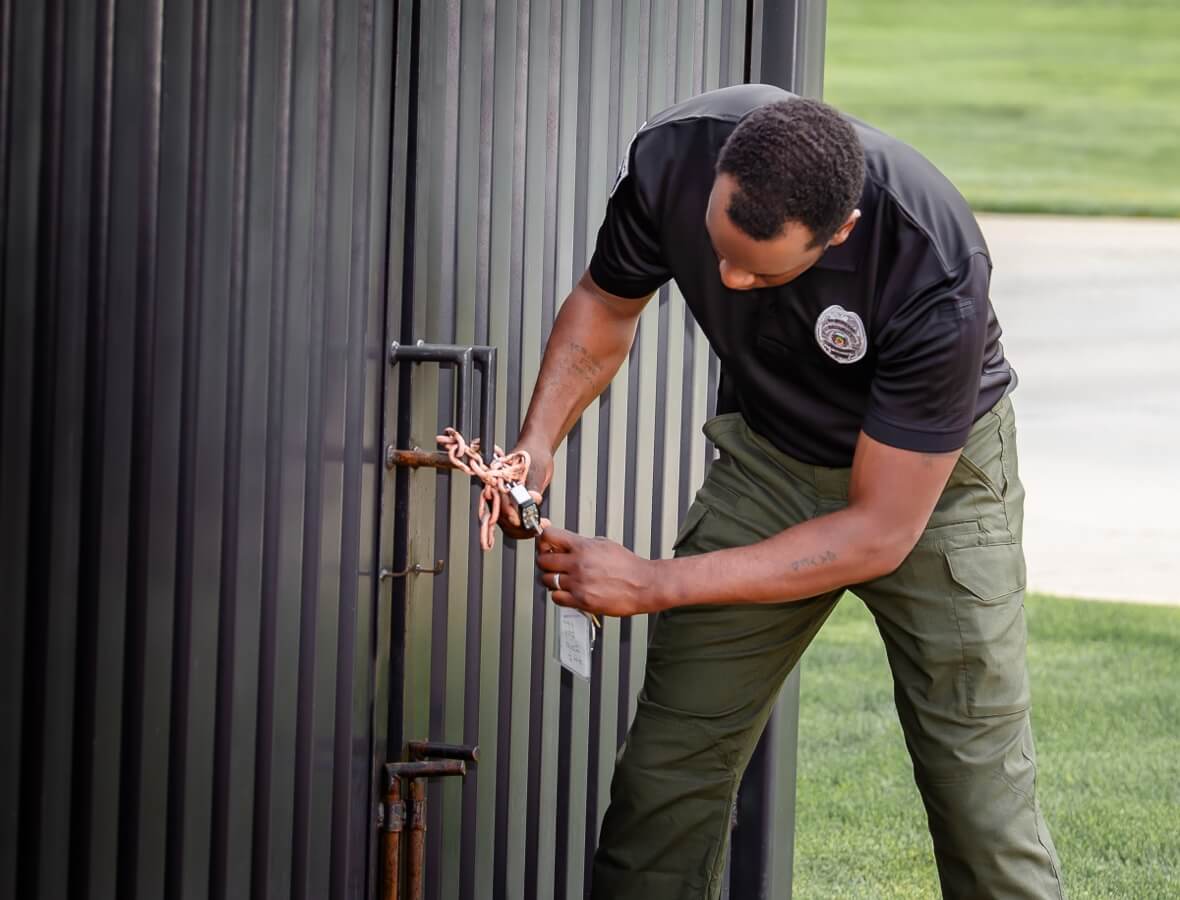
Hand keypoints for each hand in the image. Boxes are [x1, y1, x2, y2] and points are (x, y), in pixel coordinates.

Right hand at [498, 442, 554, 539]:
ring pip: (504, 522)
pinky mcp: (509, 503)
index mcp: (498, 481)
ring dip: (520, 529)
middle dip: (518, 528)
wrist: (536, 448)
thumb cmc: (534, 454)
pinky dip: (520, 526)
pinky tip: (533, 526)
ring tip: (537, 527)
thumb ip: (533, 486)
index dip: (514, 518)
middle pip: (501, 518)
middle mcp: (497, 491)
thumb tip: (532, 500)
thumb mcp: (537, 469)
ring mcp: (502, 498)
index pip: (501, 506)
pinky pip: (510, 520)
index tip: (528, 524)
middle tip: (536, 528)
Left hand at [535, 526, 664, 616]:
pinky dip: (559, 595)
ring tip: (563, 579)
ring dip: (552, 579)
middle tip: (553, 564)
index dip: (543, 540)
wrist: (644, 584)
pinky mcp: (582, 601)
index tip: (545, 544)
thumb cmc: (627, 565)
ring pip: (547, 580)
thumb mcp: (604, 544)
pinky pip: (556, 598)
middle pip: (543, 561)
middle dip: (546, 561)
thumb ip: (581, 543)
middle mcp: (578, 564)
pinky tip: (568, 591)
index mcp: (583, 547)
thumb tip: (564, 542)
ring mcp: (579, 583)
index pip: (549, 537)